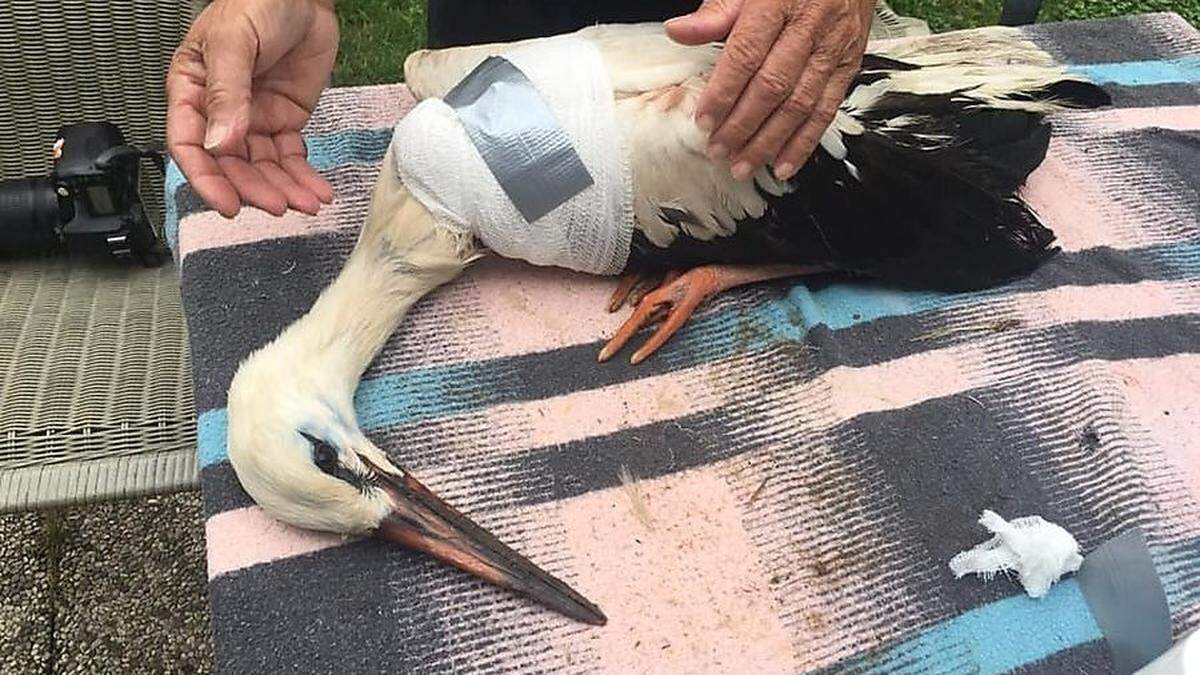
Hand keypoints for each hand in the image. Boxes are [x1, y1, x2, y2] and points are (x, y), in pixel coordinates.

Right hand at [167, 0, 337, 217]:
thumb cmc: (257, 2)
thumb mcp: (233, 42)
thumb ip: (227, 93)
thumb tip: (221, 141)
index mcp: (191, 90)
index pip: (189, 145)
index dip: (206, 179)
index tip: (228, 203)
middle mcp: (219, 111)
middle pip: (230, 164)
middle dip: (254, 189)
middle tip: (278, 205)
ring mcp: (253, 119)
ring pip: (261, 167)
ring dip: (282, 189)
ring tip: (306, 203)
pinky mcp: (284, 121)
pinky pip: (290, 158)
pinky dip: (303, 177)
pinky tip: (316, 192)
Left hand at [666, 0, 873, 180]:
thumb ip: (717, 11)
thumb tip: (678, 31)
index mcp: (778, 1)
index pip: (746, 55)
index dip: (724, 92)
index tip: (704, 121)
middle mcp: (809, 26)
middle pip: (773, 86)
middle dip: (743, 125)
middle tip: (718, 150)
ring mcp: (833, 47)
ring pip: (800, 104)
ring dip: (770, 141)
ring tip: (744, 165)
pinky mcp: (850, 63)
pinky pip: (827, 108)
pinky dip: (805, 141)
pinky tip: (784, 164)